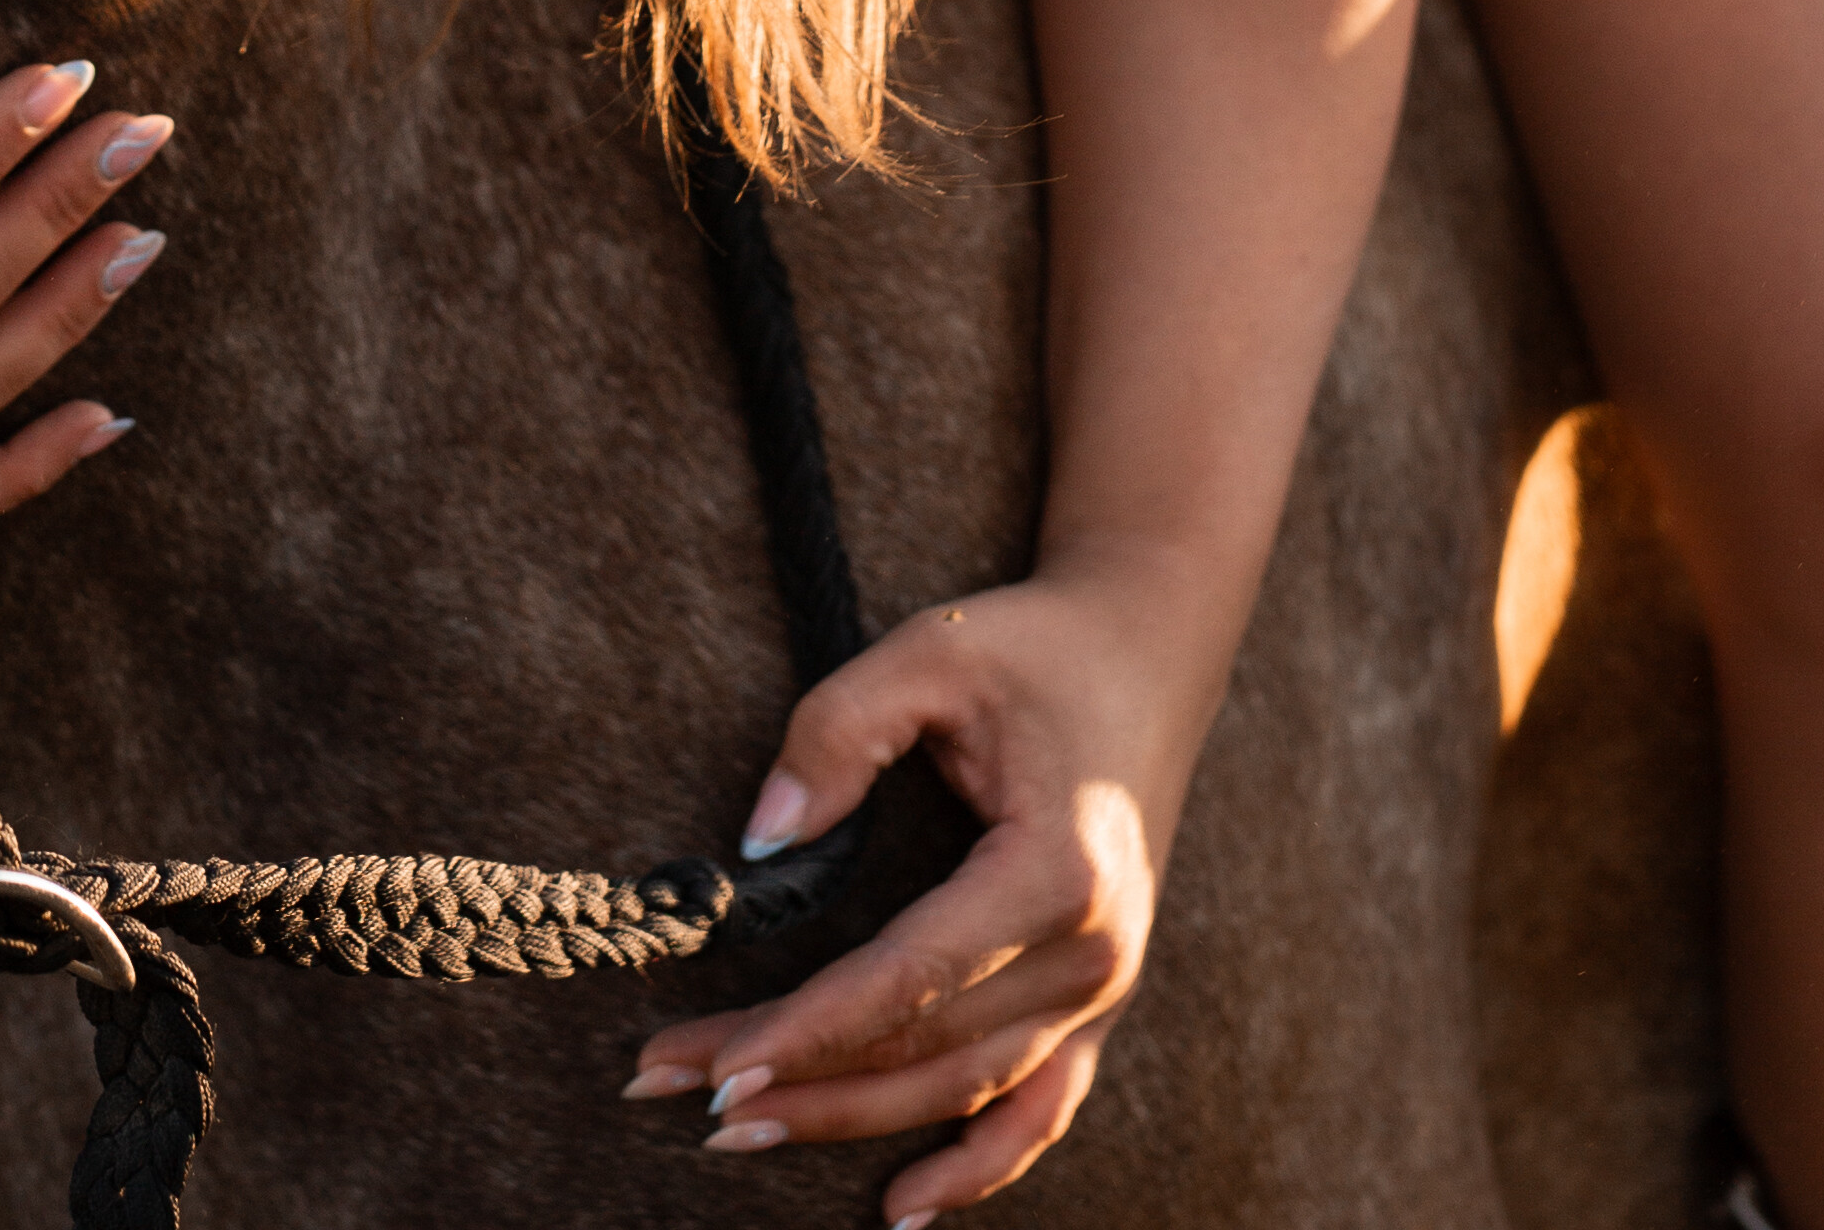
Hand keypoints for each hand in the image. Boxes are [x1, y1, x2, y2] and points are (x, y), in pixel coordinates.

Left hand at [615, 565, 1221, 1212]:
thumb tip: (757, 839)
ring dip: (851, 1121)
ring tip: (738, 1131)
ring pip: (965, 1088)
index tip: (721, 1062)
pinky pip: (1039, 1111)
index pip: (910, 978)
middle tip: (679, 1090)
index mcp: (1055, 872)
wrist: (1145, 651)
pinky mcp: (1096, 1001)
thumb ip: (836, 732)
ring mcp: (1103, 991)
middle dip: (798, 1078)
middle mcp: (1091, 953)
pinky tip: (901, 1208)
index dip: (811, 1028)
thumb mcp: (928, 655)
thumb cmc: (1031, 649)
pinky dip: (976, 1167)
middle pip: (922, 1045)